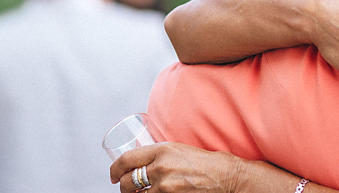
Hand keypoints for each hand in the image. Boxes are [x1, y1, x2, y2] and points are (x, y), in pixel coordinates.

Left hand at [110, 142, 242, 192]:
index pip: (126, 160)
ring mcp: (165, 187)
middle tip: (124, 187)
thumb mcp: (178, 150)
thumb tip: (139, 164)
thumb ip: (158, 156)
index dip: (114, 169)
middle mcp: (161, 168)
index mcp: (162, 150)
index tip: (113, 174)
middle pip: (126, 181)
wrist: (225, 177)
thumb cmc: (203, 162)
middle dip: (121, 186)